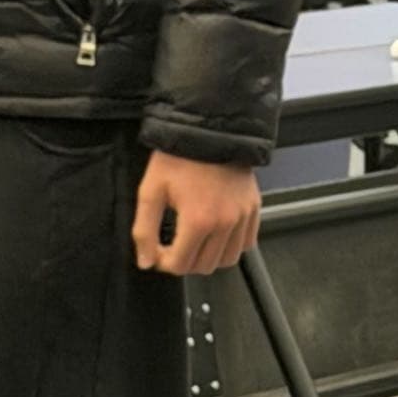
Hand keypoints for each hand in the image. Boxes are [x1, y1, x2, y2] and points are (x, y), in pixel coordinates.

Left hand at [133, 151, 262, 277]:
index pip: (180, 265)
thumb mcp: (150, 191)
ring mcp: (242, 217)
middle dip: (184, 262)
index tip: (158, 250)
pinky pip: (246, 244)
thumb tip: (145, 261)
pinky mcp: (253, 209)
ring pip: (227, 260)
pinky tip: (216, 235)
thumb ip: (144, 230)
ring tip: (195, 242)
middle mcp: (224, 223)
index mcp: (197, 220)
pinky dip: (230, 246)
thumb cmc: (179, 157)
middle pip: (203, 267)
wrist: (209, 130)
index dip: (163, 262)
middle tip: (173, 246)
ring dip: (208, 258)